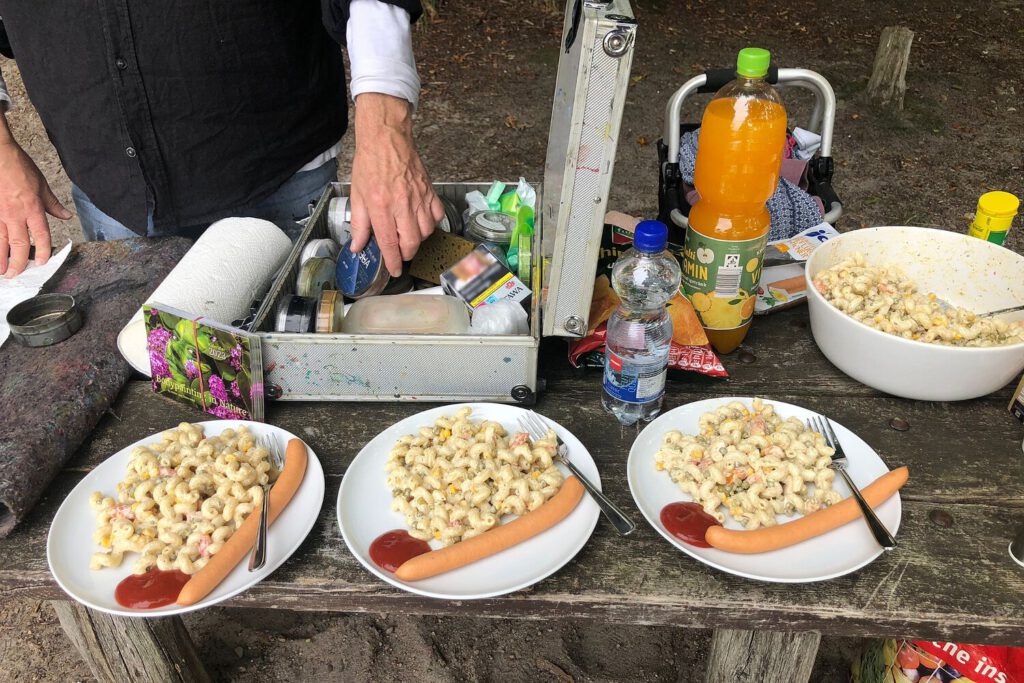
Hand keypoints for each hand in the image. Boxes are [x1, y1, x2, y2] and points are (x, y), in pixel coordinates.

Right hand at [0, 117, 71, 276]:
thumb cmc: (18, 167)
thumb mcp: (42, 185)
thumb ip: (52, 204)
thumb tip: (65, 215)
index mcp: (32, 208)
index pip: (41, 235)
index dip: (43, 251)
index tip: (42, 262)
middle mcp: (15, 214)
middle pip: (19, 243)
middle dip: (19, 262)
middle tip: (17, 274)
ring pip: (0, 241)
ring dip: (1, 258)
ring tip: (2, 271)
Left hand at [349, 93, 442, 276]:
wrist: (386, 138)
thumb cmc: (370, 163)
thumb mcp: (357, 194)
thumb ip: (360, 223)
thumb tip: (358, 246)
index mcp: (381, 205)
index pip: (389, 242)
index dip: (393, 261)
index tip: (395, 270)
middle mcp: (402, 204)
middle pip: (411, 242)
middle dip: (406, 253)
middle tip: (399, 253)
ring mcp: (419, 198)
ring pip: (426, 232)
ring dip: (417, 240)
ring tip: (408, 236)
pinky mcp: (429, 191)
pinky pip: (436, 216)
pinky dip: (430, 224)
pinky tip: (420, 221)